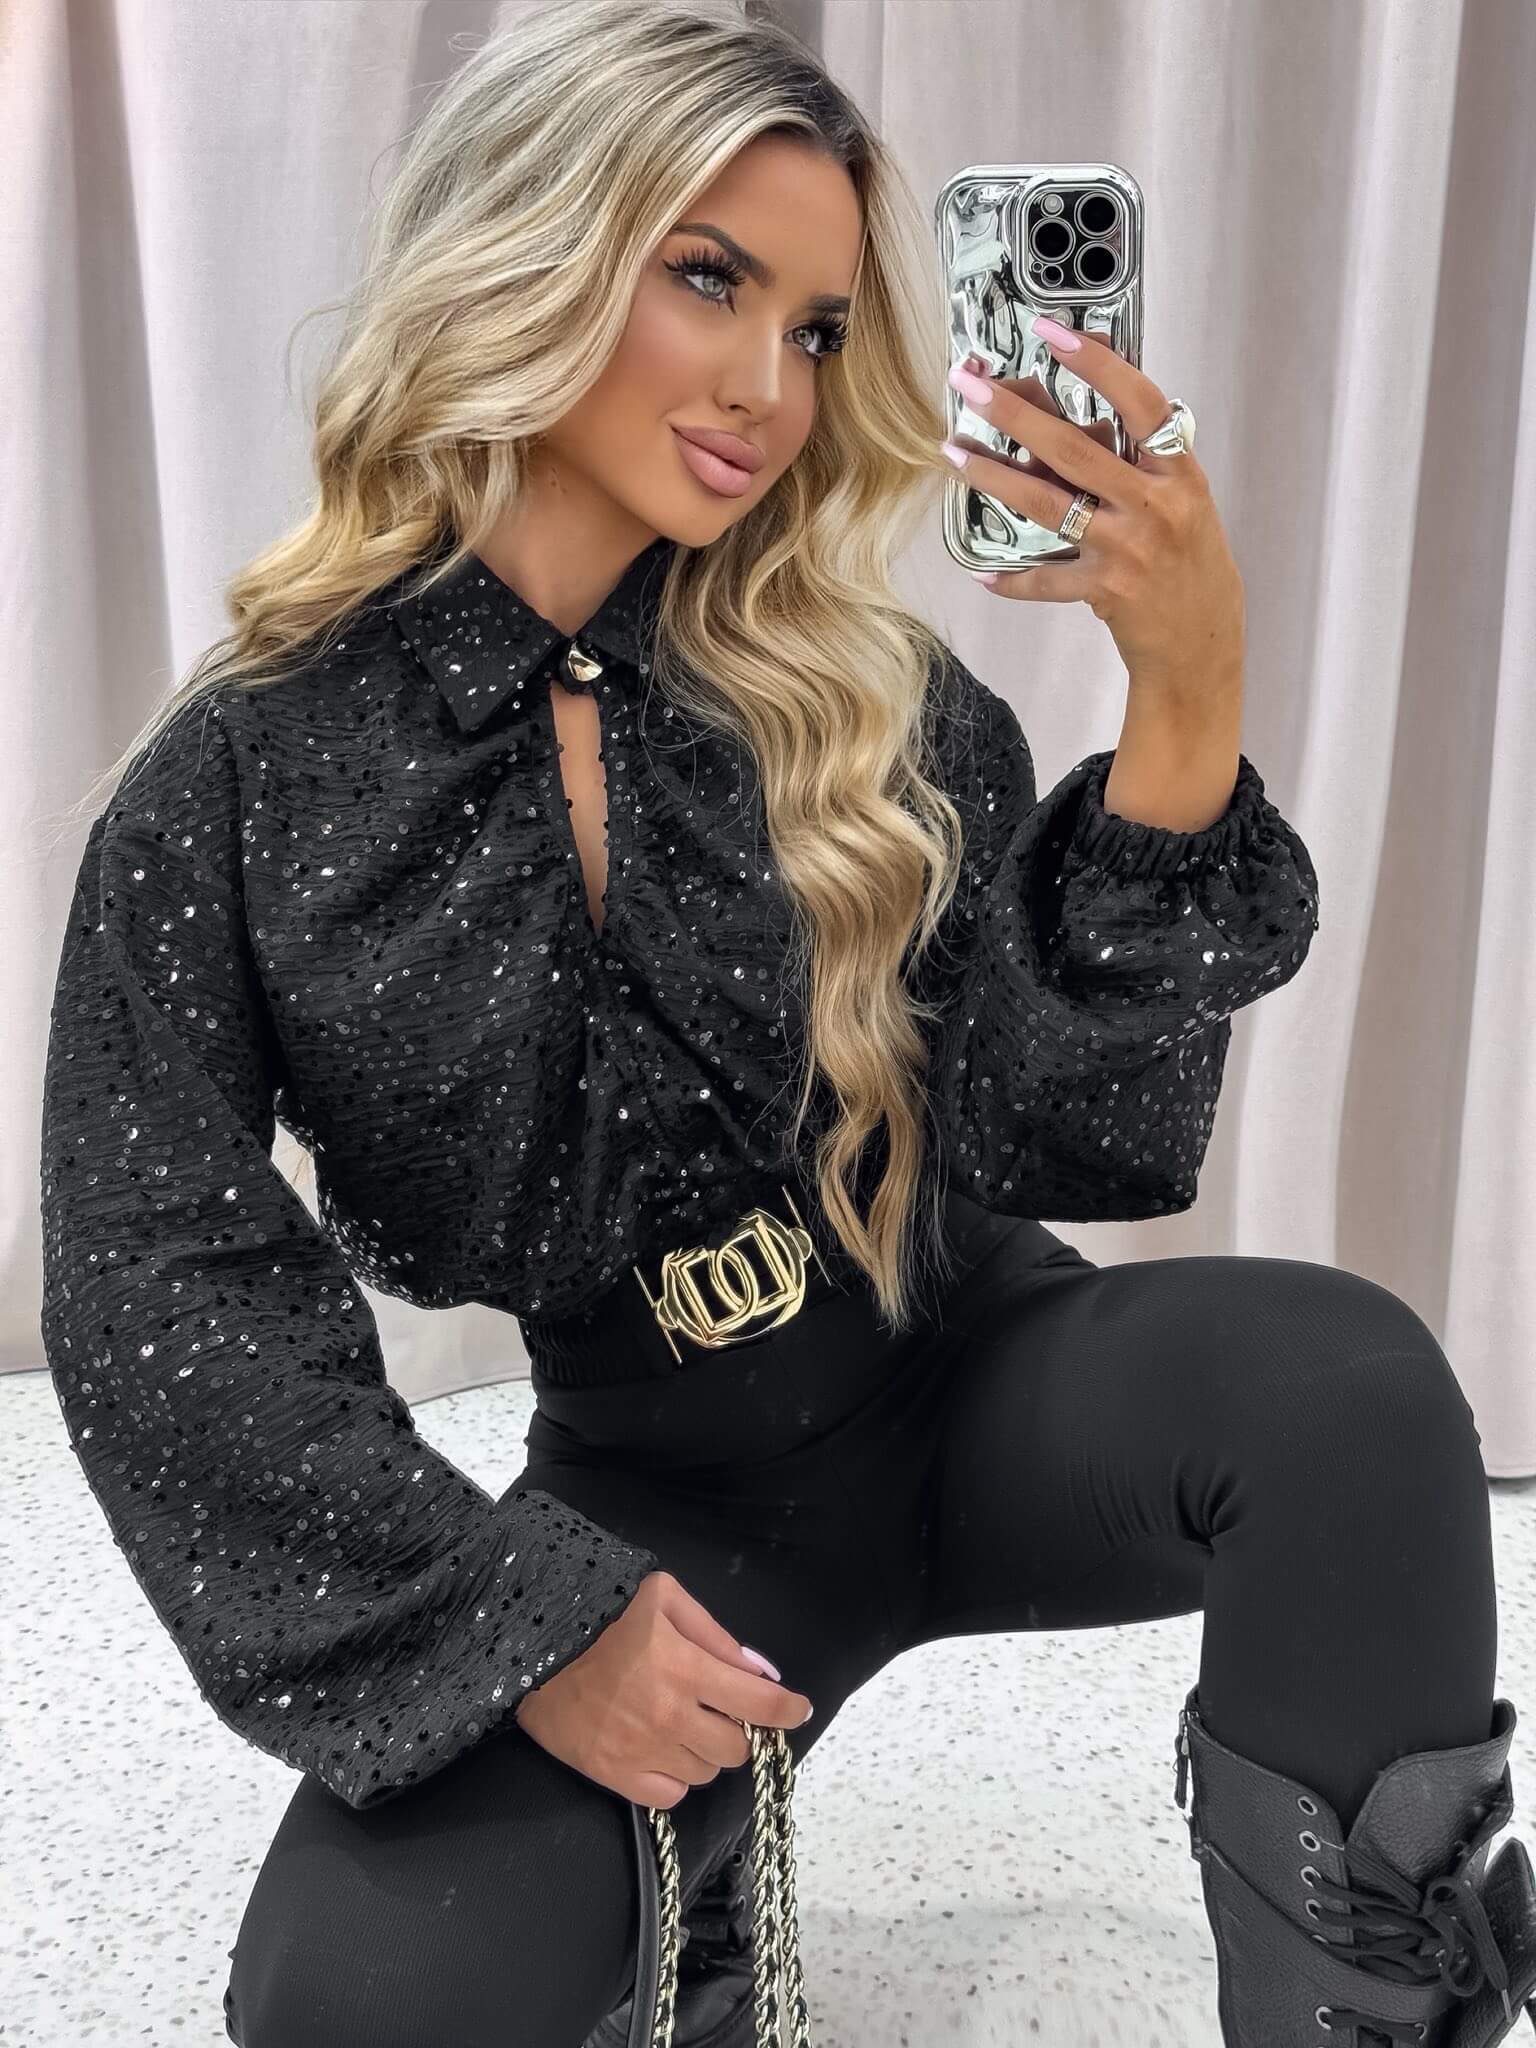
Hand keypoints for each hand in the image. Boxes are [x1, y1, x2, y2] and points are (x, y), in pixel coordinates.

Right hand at [512, 1569, 814, 1810]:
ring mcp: (641, 1751)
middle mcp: (669, 1716)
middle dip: (737, 1728)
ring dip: (705, 1751)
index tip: (798, 1709)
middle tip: (719, 1709)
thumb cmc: (603, 1613)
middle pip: (735, 1748)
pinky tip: (661, 1751)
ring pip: (705, 1773)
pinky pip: (669, 1796)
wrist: (533, 1646)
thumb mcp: (664, 1599)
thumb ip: (716, 1634)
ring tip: (682, 1723)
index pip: (758, 1701)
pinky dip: (675, 1778)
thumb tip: (761, 1672)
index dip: (787, 1709)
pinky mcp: (613, 1775)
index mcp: (685, 1667)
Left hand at [941, 323, 1245, 711]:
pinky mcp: (1106, 590)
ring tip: (954, 451)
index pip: (1139, 402)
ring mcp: (1129, 547)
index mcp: (1178, 470)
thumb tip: (1072, 408)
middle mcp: (1155, 504)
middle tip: (971, 386)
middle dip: (1016, 412)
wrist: (1202, 637)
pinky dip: (1015, 580)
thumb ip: (1133, 457)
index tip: (1053, 332)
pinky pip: (1047, 579)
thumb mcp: (1179, 496)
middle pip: (1074, 448)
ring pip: (1049, 503)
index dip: (1097, 364)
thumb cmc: (1188, 559)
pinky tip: (984, 575)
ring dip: (994, 475)